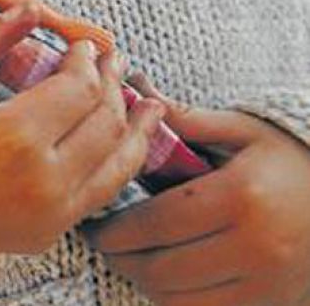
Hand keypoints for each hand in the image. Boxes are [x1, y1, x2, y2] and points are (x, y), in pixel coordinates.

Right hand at [0, 4, 164, 253]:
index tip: (82, 47)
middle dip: (112, 84)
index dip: (87, 61)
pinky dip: (123, 163)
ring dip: (137, 126)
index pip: (77, 88)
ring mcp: (52, 212)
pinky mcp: (52, 232)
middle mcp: (43, 178)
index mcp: (14, 135)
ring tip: (149, 102)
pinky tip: (132, 141)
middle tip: (112, 61)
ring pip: (118, 161)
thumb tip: (31, 7)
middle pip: (104, 121)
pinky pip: (103, 193)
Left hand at [84, 92, 309, 305]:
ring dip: (142, 281)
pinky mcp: (271, 302)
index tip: (92, 225)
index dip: (113, 229)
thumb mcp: (239, 129)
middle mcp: (256, 245)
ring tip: (128, 258)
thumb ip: (184, 120)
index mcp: (241, 196)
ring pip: (177, 298)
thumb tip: (134, 93)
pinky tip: (164, 276)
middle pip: (160, 267)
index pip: (155, 223)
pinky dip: (174, 299)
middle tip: (103, 242)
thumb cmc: (285, 156)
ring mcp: (266, 280)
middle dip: (120, 257)